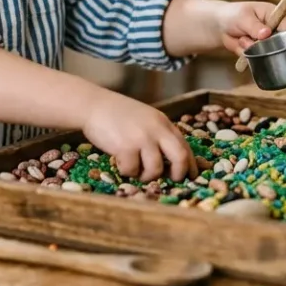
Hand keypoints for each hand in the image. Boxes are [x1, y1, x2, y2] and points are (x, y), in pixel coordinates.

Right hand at [81, 90, 197, 182]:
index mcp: (163, 122)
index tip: (192, 176)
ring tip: (135, 169)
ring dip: (146, 175)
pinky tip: (119, 160)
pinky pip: (132, 170)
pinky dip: (126, 171)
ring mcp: (142, 138)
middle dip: (178, 174)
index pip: (185, 146)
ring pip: (156, 169)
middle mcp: (156, 129)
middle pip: (180, 158)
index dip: (191, 164)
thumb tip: (170, 161)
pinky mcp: (125, 147)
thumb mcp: (145, 119)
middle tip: (172, 180)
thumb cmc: (117, 114)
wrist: (93, 104)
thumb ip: (158, 134)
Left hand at [214, 1, 285, 56]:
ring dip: (251, 48)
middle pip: (279, 43)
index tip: (269, 38)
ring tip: (241, 39)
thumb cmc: (234, 15)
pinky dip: (246, 54)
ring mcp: (268, 42)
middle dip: (261, 44)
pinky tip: (240, 44)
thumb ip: (254, 26)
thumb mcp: (243, 17)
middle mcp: (275, 29)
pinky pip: (256, 58)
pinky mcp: (260, 52)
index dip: (283, 35)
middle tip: (246, 38)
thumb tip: (266, 33)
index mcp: (275, 14)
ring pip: (266, 52)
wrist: (220, 26)